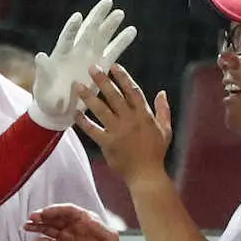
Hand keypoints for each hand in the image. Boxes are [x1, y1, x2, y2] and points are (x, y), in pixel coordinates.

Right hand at [24, 203, 126, 240]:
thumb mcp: (109, 237)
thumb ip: (97, 226)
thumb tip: (85, 217)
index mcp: (84, 221)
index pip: (68, 211)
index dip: (56, 210)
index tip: (46, 212)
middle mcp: (73, 228)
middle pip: (55, 218)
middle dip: (43, 216)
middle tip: (33, 217)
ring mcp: (65, 240)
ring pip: (49, 229)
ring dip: (38, 227)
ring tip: (28, 226)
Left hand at [31, 0, 136, 128]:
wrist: (58, 110)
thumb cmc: (47, 98)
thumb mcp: (42, 86)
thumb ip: (44, 71)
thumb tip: (40, 56)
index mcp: (60, 55)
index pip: (67, 39)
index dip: (72, 28)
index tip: (78, 17)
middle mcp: (76, 52)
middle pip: (87, 31)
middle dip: (97, 17)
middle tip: (107, 2)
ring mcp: (89, 58)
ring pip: (101, 38)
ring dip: (110, 25)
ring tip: (120, 13)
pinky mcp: (100, 67)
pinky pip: (113, 52)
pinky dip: (122, 41)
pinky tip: (131, 30)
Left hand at [76, 64, 170, 185]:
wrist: (146, 174)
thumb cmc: (156, 152)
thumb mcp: (165, 129)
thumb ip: (163, 110)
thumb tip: (162, 92)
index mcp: (144, 115)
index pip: (133, 91)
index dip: (123, 77)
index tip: (114, 66)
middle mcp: (130, 120)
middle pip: (114, 96)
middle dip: (102, 81)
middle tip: (92, 68)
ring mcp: (117, 131)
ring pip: (101, 110)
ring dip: (89, 97)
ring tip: (78, 86)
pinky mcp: (107, 143)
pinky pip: (93, 130)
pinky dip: (83, 121)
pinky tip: (75, 112)